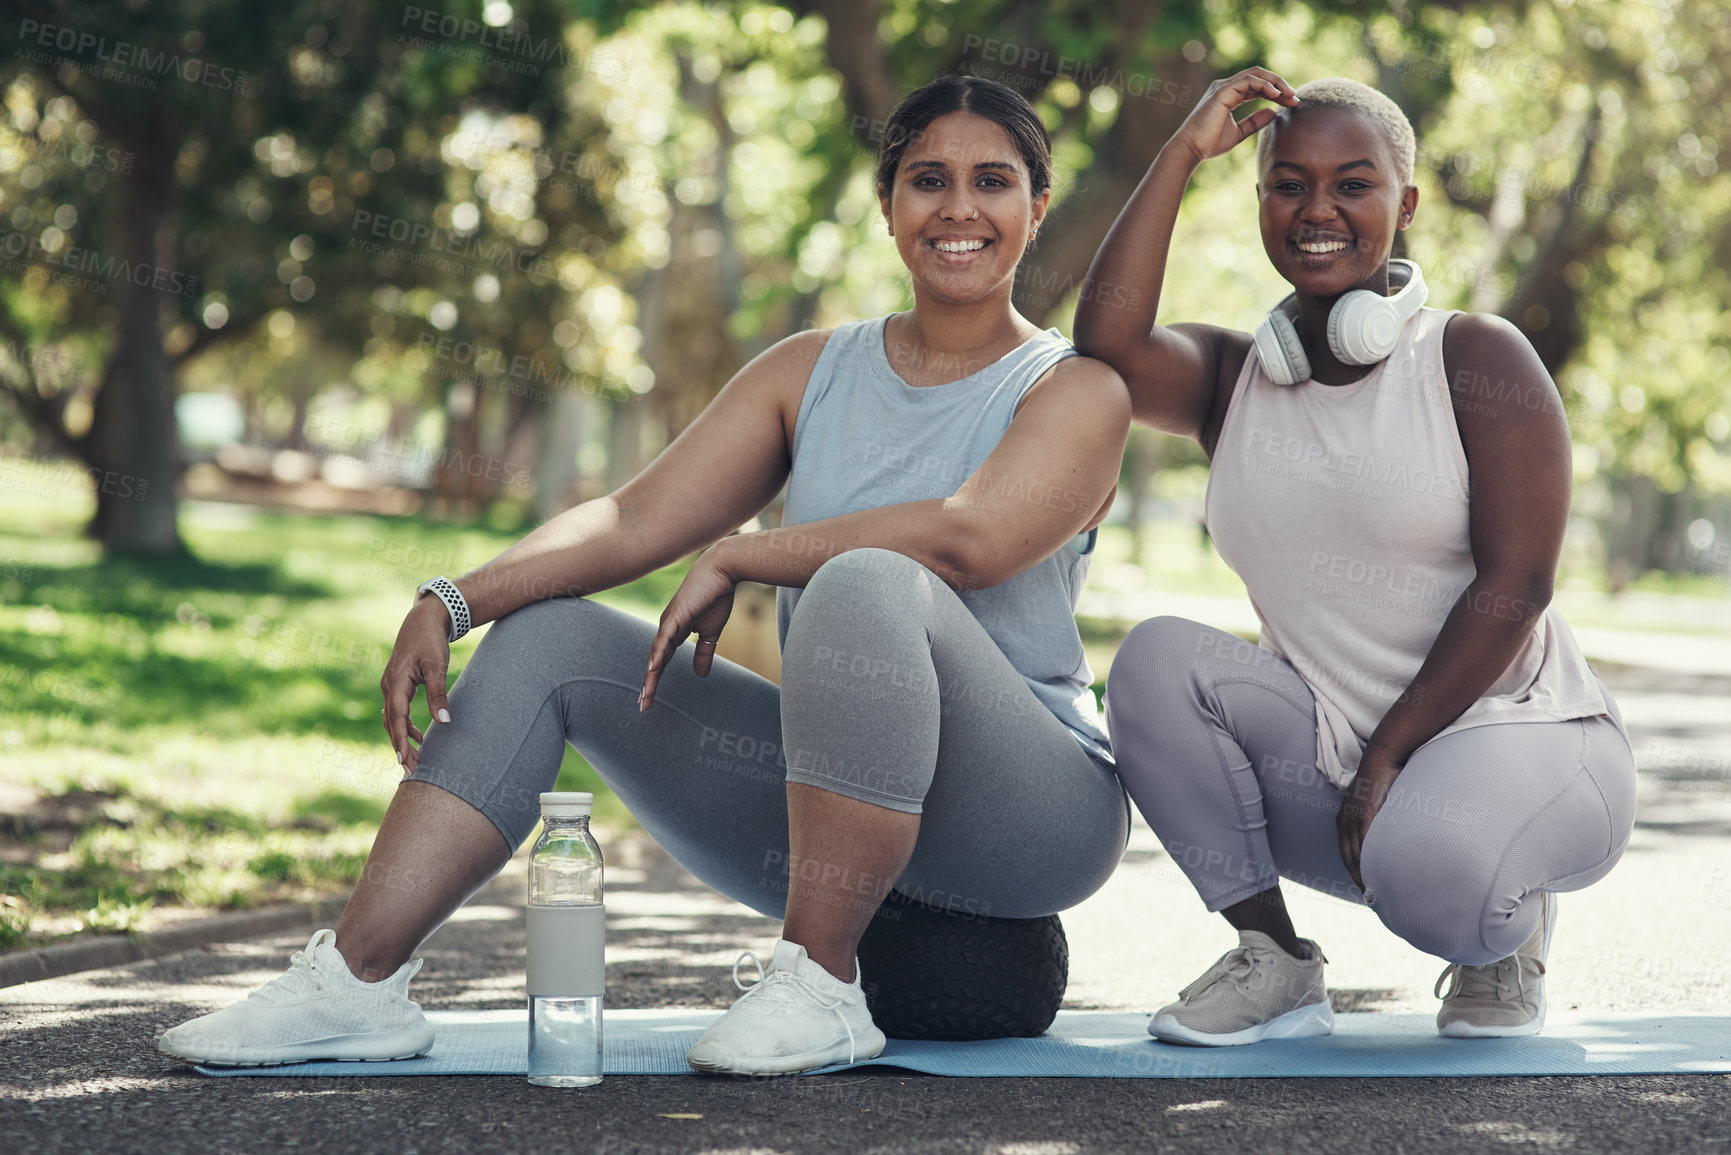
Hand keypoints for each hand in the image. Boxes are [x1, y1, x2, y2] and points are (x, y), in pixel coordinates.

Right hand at [380, 595, 453, 772]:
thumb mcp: (437, 667)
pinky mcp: (395, 685)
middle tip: (411, 770)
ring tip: (415, 758)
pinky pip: (396, 711)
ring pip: (391, 719)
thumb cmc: (430, 641)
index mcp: (396, 682)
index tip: (404, 761)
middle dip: (400, 747)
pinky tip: (418, 736)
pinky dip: (404, 725)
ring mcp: (389, 686)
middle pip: (391, 723)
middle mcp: (388, 686)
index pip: (396, 718)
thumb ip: (438, 694)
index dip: (399, 741)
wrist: (422, 620)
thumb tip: (444, 722)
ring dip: (401, 739)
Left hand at [640, 545, 738, 710]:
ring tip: (645, 695)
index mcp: (675, 632)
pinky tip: (652, 669)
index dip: (655, 679)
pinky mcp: (676, 615)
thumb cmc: (716, 596)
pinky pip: (664, 639)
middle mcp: (667, 628)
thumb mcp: (711, 633)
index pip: (662, 661)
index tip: (649, 699)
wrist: (723, 570)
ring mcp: (669, 622)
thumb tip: (700, 675)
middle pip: (654, 661)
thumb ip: (704, 653)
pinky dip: (658, 655)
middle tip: (643, 705)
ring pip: (656, 654)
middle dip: (648, 684)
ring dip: (650, 675)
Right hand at [1168, 67, 1299, 167]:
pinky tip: (1276, 95)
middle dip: (1280, 84)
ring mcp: (1223, 87)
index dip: (1276, 92)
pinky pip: (1249, 81)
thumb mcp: (1238, 133)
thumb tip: (1274, 112)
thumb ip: (1254, 122)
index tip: (1292, 102)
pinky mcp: (1223, 91)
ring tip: (1290, 95)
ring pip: (1256, 74)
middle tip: (1295, 96)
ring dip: (1276, 83)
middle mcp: (1226, 87)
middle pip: (1259, 76)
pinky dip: (1265, 85)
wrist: (1191, 149)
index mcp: (1228, 95)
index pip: (1257, 86)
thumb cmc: (1209, 144)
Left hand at [1336, 748, 1403, 893]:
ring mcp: (1354, 817)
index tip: (1364, 888)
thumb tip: (1393, 838)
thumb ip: (1380, 822)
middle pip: (1348, 858)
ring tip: (1375, 891)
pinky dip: (1370, 858)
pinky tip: (1377, 872)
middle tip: (1371, 898)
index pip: (1346, 853)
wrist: (1383, 757)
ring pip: (1356, 854)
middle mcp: (1345, 820)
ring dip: (1364, 874)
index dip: (1354, 872)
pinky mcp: (1365, 813)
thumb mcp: (1378, 805)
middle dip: (1358, 879)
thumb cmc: (1385, 780)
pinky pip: (1366, 841)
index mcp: (1345, 820)